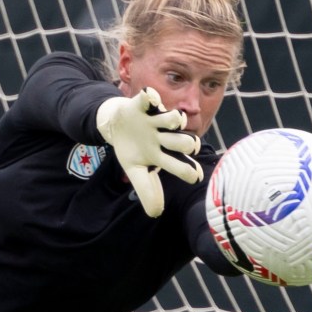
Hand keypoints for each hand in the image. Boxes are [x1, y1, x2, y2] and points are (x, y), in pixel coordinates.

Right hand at [96, 87, 202, 216]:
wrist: (116, 125)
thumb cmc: (132, 149)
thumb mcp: (135, 171)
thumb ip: (146, 190)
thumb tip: (156, 213)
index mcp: (165, 154)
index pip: (182, 165)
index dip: (189, 171)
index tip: (195, 176)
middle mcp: (165, 137)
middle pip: (184, 142)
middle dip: (187, 145)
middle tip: (186, 148)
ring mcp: (155, 120)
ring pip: (173, 119)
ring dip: (174, 121)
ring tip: (172, 122)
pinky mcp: (143, 105)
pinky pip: (149, 98)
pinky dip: (150, 98)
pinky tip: (149, 98)